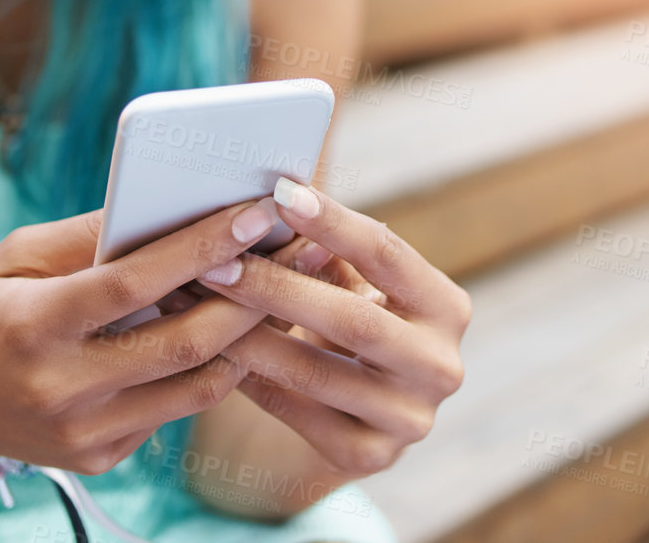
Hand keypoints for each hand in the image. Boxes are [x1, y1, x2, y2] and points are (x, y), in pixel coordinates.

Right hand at [0, 196, 284, 474]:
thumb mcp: (15, 257)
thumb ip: (89, 235)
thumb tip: (168, 204)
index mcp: (32, 328)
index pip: (133, 284)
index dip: (200, 248)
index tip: (255, 213)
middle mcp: (60, 390)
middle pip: (183, 342)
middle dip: (251, 293)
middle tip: (300, 250)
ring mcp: (87, 434)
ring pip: (198, 384)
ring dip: (249, 334)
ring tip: (287, 285)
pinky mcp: (105, 457)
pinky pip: (178, 407)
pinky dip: (214, 365)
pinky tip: (240, 328)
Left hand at [193, 177, 470, 478]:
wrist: (364, 409)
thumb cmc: (353, 317)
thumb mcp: (356, 282)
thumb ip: (327, 250)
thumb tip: (275, 199)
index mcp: (447, 308)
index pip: (387, 255)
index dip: (334, 223)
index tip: (279, 193)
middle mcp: (441, 366)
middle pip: (351, 320)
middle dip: (277, 287)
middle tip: (218, 263)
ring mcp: (410, 419)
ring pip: (316, 372)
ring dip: (249, 335)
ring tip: (201, 306)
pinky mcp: (370, 455)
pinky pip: (296, 412)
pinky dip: (250, 378)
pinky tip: (213, 351)